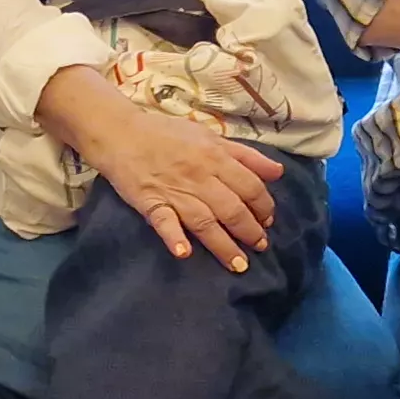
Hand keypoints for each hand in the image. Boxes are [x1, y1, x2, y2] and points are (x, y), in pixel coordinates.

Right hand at [73, 96, 286, 268]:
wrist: (121, 133)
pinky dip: (173, 237)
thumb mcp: (211, 136)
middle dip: (250, 231)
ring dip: (223, 245)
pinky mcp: (150, 202)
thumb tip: (278, 172)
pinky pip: (163, 222)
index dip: (263, 206)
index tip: (268, 220)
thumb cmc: (167, 134)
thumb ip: (245, 155)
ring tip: (238, 265)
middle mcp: (199, 177)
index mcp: (215, 157)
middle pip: (231, 209)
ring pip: (205, 221)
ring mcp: (174, 192)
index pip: (249, 186)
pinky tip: (183, 253)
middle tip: (259, 247)